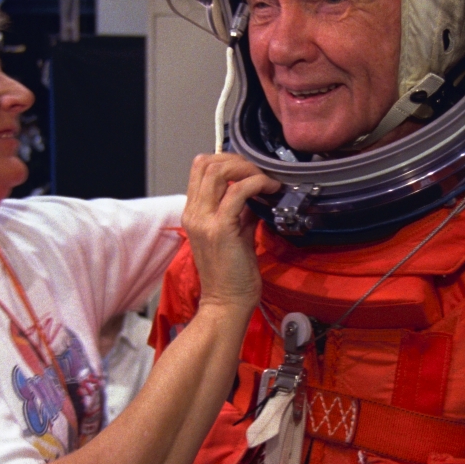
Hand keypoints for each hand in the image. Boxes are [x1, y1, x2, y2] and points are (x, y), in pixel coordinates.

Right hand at [182, 153, 279, 311]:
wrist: (226, 303)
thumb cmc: (231, 275)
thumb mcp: (235, 234)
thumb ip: (242, 213)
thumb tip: (258, 196)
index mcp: (194, 213)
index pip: (200, 169)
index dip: (226, 161)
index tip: (249, 170)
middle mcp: (194, 213)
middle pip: (206, 163)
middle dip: (237, 160)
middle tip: (259, 172)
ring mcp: (204, 220)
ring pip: (218, 171)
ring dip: (247, 169)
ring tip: (265, 180)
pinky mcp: (221, 229)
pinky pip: (238, 192)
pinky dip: (257, 183)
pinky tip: (270, 190)